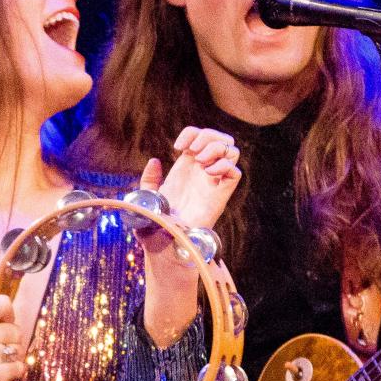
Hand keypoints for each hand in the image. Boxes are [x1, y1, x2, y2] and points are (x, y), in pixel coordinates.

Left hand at [137, 128, 240, 345]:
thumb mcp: (146, 198)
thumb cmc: (154, 227)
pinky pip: (235, 172)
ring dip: (217, 148)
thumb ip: (149, 180)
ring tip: (200, 161)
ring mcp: (213, 184)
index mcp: (185, 169)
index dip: (192, 133)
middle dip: (208, 136)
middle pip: (219, 138)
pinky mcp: (221, 196)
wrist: (164, 248)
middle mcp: (202, 173)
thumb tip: (156, 161)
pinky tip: (208, 173)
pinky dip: (225, 165)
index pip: (199, 137)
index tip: (178, 146)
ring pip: (231, 150)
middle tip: (192, 152)